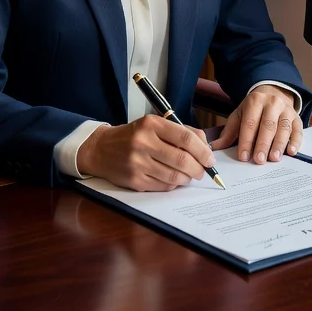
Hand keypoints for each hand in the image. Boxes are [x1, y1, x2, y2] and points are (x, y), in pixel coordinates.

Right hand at [77, 115, 215, 191]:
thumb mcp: (154, 124)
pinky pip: (163, 186)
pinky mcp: (134, 181)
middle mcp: (143, 143)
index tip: (210, 159)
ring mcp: (138, 163)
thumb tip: (205, 145)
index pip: (185, 138)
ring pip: (174, 176)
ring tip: (190, 175)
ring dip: (187, 178)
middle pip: (182, 160)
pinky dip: (174, 184)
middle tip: (203, 171)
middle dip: (198, 168)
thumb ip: (180, 131)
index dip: (202, 150)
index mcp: (151, 124)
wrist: (101, 149)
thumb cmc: (134, 135)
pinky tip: (174, 179)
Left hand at [211, 84, 302, 163]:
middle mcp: (272, 103)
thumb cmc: (254, 109)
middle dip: (263, 143)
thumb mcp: (239, 115)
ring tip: (274, 158)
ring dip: (279, 144)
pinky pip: (298, 129)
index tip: (244, 157)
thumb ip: (229, 132)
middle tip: (259, 160)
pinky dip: (295, 141)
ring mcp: (286, 110)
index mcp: (255, 101)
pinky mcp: (296, 117)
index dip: (246, 140)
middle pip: (268, 125)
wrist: (273, 94)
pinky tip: (291, 151)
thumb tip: (215, 147)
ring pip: (284, 128)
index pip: (250, 123)